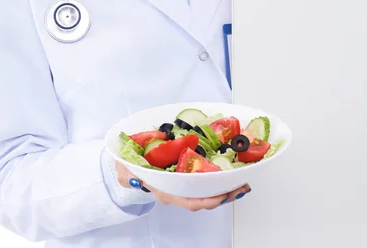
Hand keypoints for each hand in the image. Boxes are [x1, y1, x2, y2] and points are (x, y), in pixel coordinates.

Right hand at [115, 161, 250, 210]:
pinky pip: (202, 183)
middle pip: (203, 199)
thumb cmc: (128, 166)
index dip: (207, 200)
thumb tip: (139, 166)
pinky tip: (227, 173)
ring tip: (241, 182)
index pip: (188, 200)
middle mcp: (175, 191)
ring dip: (224, 189)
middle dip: (224, 195)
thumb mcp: (126, 166)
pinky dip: (216, 180)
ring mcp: (181, 186)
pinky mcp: (184, 178)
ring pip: (205, 193)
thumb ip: (131, 169)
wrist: (125, 166)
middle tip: (241, 187)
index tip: (222, 195)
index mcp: (164, 190)